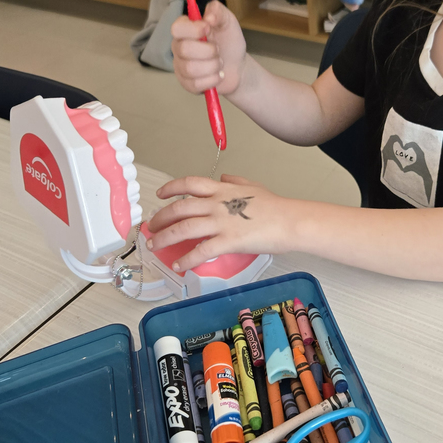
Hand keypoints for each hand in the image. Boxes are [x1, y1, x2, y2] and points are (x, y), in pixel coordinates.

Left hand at [146, 174, 300, 267]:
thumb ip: (235, 181)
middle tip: (152, 226)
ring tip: (155, 246)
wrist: (290, 221)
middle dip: (161, 218)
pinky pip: (200, 251)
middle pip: (179, 208)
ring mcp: (221, 223)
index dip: (171, 188)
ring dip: (165, 238)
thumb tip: (224, 177)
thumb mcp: (253, 186)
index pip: (189, 184)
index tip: (160, 195)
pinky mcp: (228, 241)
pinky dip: (186, 259)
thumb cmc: (276, 206)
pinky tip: (179, 266)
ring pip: (184, 229)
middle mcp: (217, 204)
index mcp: (222, 189)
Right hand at [171, 0, 246, 95]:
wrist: (237, 67)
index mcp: (185, 30)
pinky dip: (212, 80)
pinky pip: (195, 84)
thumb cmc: (229, 43)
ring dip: (212, 66)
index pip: (177, 28)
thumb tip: (208, 16)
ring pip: (190, 68)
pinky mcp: (187, 83)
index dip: (193, 30)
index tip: (208, 29)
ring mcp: (181, 66)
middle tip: (218, 51)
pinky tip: (218, 76)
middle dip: (209, 51)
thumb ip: (218, 11)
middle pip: (184, 49)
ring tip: (219, 64)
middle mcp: (179, 47)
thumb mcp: (228, 22)